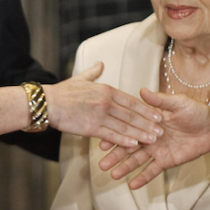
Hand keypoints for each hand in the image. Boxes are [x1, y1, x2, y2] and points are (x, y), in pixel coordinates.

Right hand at [44, 63, 161, 147]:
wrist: (46, 103)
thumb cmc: (62, 92)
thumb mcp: (80, 78)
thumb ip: (94, 72)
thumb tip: (101, 64)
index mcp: (106, 90)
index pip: (131, 100)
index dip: (147, 109)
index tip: (159, 115)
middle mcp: (106, 102)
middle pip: (132, 114)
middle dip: (149, 123)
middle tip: (163, 130)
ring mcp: (99, 115)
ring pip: (125, 126)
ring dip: (141, 133)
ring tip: (154, 139)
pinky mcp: (91, 127)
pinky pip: (111, 135)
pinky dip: (124, 140)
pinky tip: (134, 145)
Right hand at [97, 89, 209, 188]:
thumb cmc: (196, 112)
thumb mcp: (178, 103)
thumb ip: (159, 101)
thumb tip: (142, 91)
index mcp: (149, 121)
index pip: (129, 127)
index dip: (116, 134)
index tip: (103, 142)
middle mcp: (149, 136)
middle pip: (129, 146)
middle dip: (115, 155)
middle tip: (102, 163)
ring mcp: (156, 150)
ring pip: (137, 160)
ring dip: (125, 167)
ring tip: (112, 175)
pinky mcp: (166, 161)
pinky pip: (152, 171)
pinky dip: (143, 178)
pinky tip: (132, 185)